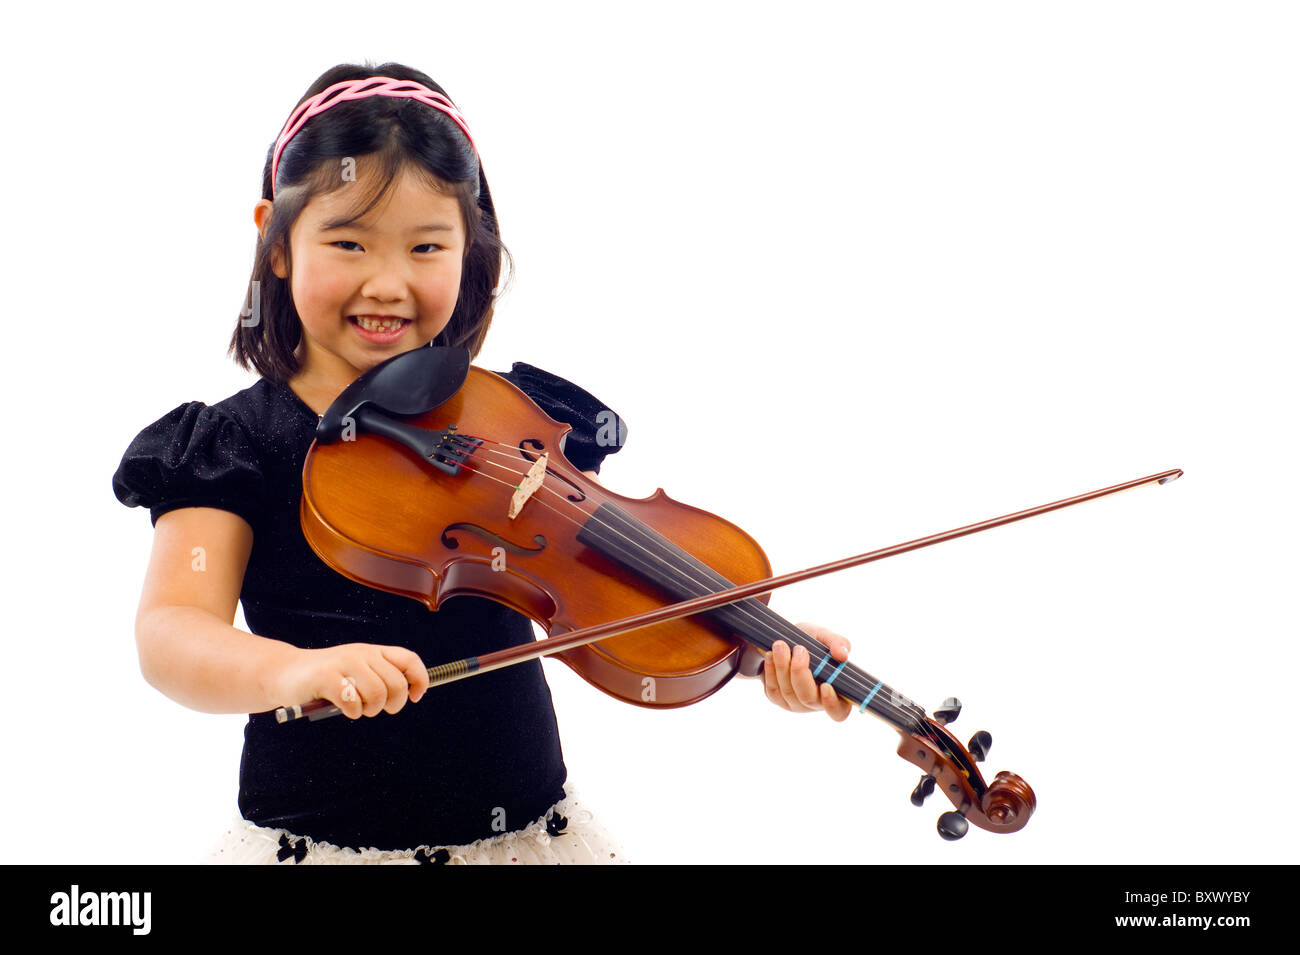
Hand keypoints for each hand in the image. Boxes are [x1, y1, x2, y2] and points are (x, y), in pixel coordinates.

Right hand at [273, 643, 429, 718]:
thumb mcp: (357, 671)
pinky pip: (352, 701)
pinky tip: (344, 709)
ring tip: (359, 709)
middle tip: (377, 709)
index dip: (419, 679)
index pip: (409, 660)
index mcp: (373, 652)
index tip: (415, 697)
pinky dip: (352, 712)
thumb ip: (379, 677)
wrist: (285, 673)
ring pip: (377, 693)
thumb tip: (407, 694)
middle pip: (396, 683)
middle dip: (393, 704)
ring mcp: (343, 663)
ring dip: (370, 709)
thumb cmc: (325, 677)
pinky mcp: (325, 677)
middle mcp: (361, 654)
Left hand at [761, 622, 852, 721]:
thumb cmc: (811, 641)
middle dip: (801, 672)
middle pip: (808, 698)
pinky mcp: (777, 698)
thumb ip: (837, 642)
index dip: (832, 703)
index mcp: (836, 692)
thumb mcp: (824, 636)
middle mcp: (816, 702)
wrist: (784, 640)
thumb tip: (842, 655)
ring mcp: (796, 703)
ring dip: (783, 667)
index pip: (838, 711)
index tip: (826, 686)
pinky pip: (773, 689)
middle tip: (799, 649)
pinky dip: (771, 671)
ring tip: (780, 645)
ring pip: (789, 692)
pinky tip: (770, 655)